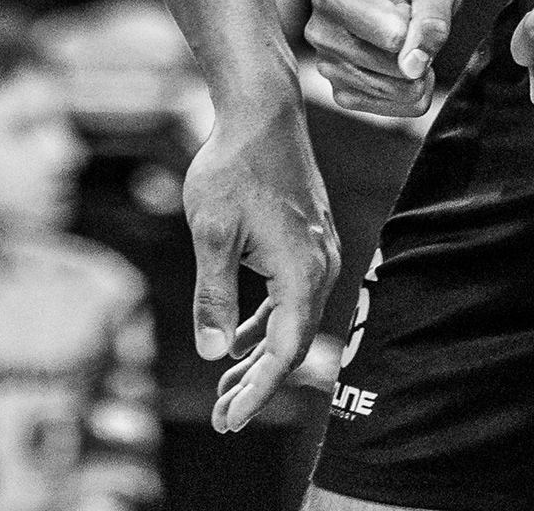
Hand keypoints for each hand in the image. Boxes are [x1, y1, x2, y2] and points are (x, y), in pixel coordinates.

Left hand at [180, 80, 335, 434]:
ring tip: (226, 390)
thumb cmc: (233, 168)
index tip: (230, 422)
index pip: (284, 352)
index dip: (258, 392)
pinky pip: (292, 298)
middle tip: (222, 419)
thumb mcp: (211, 234)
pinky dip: (267, 325)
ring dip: (260, 357)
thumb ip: (214, 298)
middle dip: (257, 384)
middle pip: (293, 343)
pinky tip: (240, 342)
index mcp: (302, 271)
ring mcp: (319, 252)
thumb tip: (215, 355)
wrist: (262, 111)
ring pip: (293, 322)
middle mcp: (321, 266)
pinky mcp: (308, 241)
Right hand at [306, 0, 457, 122]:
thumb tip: (413, 68)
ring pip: (399, 89)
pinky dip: (418, 87)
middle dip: (416, 47)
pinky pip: (404, 106)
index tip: (407, 5)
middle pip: (394, 65)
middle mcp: (319, 32)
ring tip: (401, 40)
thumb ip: (431, 19)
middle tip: (405, 21)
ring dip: (418, 68)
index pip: (393, 35)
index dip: (416, 25)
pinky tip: (402, 62)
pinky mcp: (344, 96)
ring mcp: (328, 68)